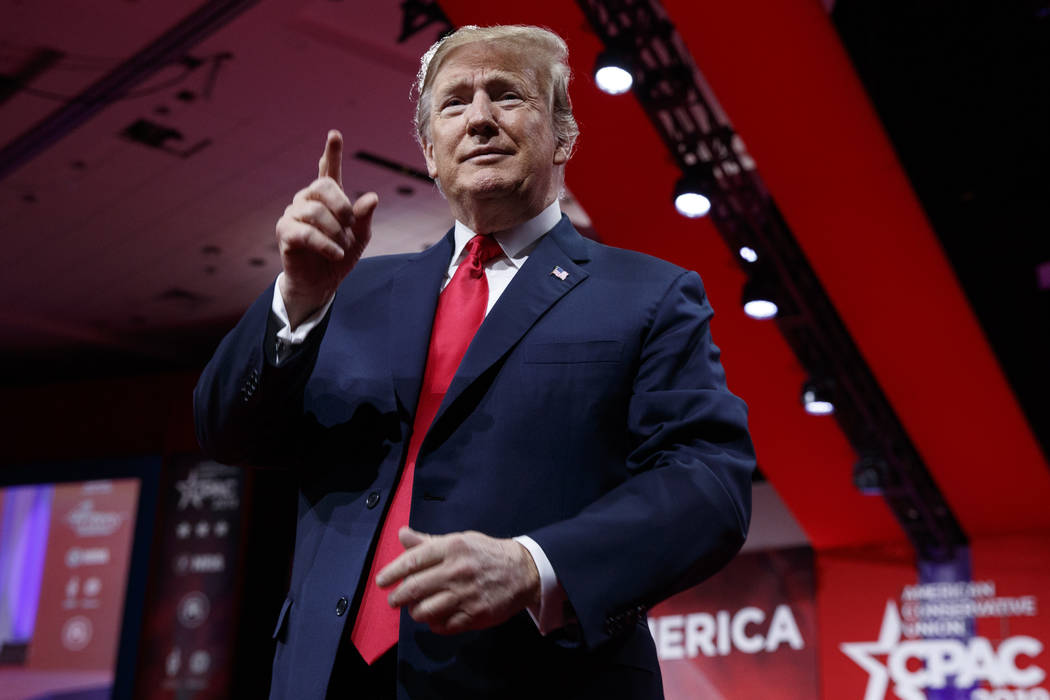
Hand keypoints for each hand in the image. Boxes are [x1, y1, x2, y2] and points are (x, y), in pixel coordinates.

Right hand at [275, 129, 377, 326]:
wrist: (322, 284)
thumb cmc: (339, 256)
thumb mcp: (359, 237)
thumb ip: (364, 217)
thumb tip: (373, 197)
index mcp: (326, 199)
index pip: (328, 171)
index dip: (332, 153)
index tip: (335, 134)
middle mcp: (307, 201)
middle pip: (322, 187)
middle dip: (342, 206)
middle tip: (350, 225)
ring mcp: (293, 215)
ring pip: (315, 211)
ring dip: (335, 232)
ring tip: (341, 248)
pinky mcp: (285, 233)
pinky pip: (306, 232)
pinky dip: (325, 244)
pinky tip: (334, 254)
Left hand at [378, 527, 540, 634]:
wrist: (522, 571)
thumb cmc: (485, 553)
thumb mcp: (459, 540)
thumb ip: (429, 541)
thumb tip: (402, 534)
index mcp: (452, 548)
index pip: (413, 560)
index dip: (392, 572)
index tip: (381, 580)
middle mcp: (457, 570)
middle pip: (415, 588)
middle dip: (397, 596)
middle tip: (393, 599)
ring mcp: (466, 595)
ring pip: (425, 610)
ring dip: (414, 612)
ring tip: (415, 609)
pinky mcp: (475, 615)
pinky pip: (443, 626)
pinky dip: (433, 624)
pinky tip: (434, 617)